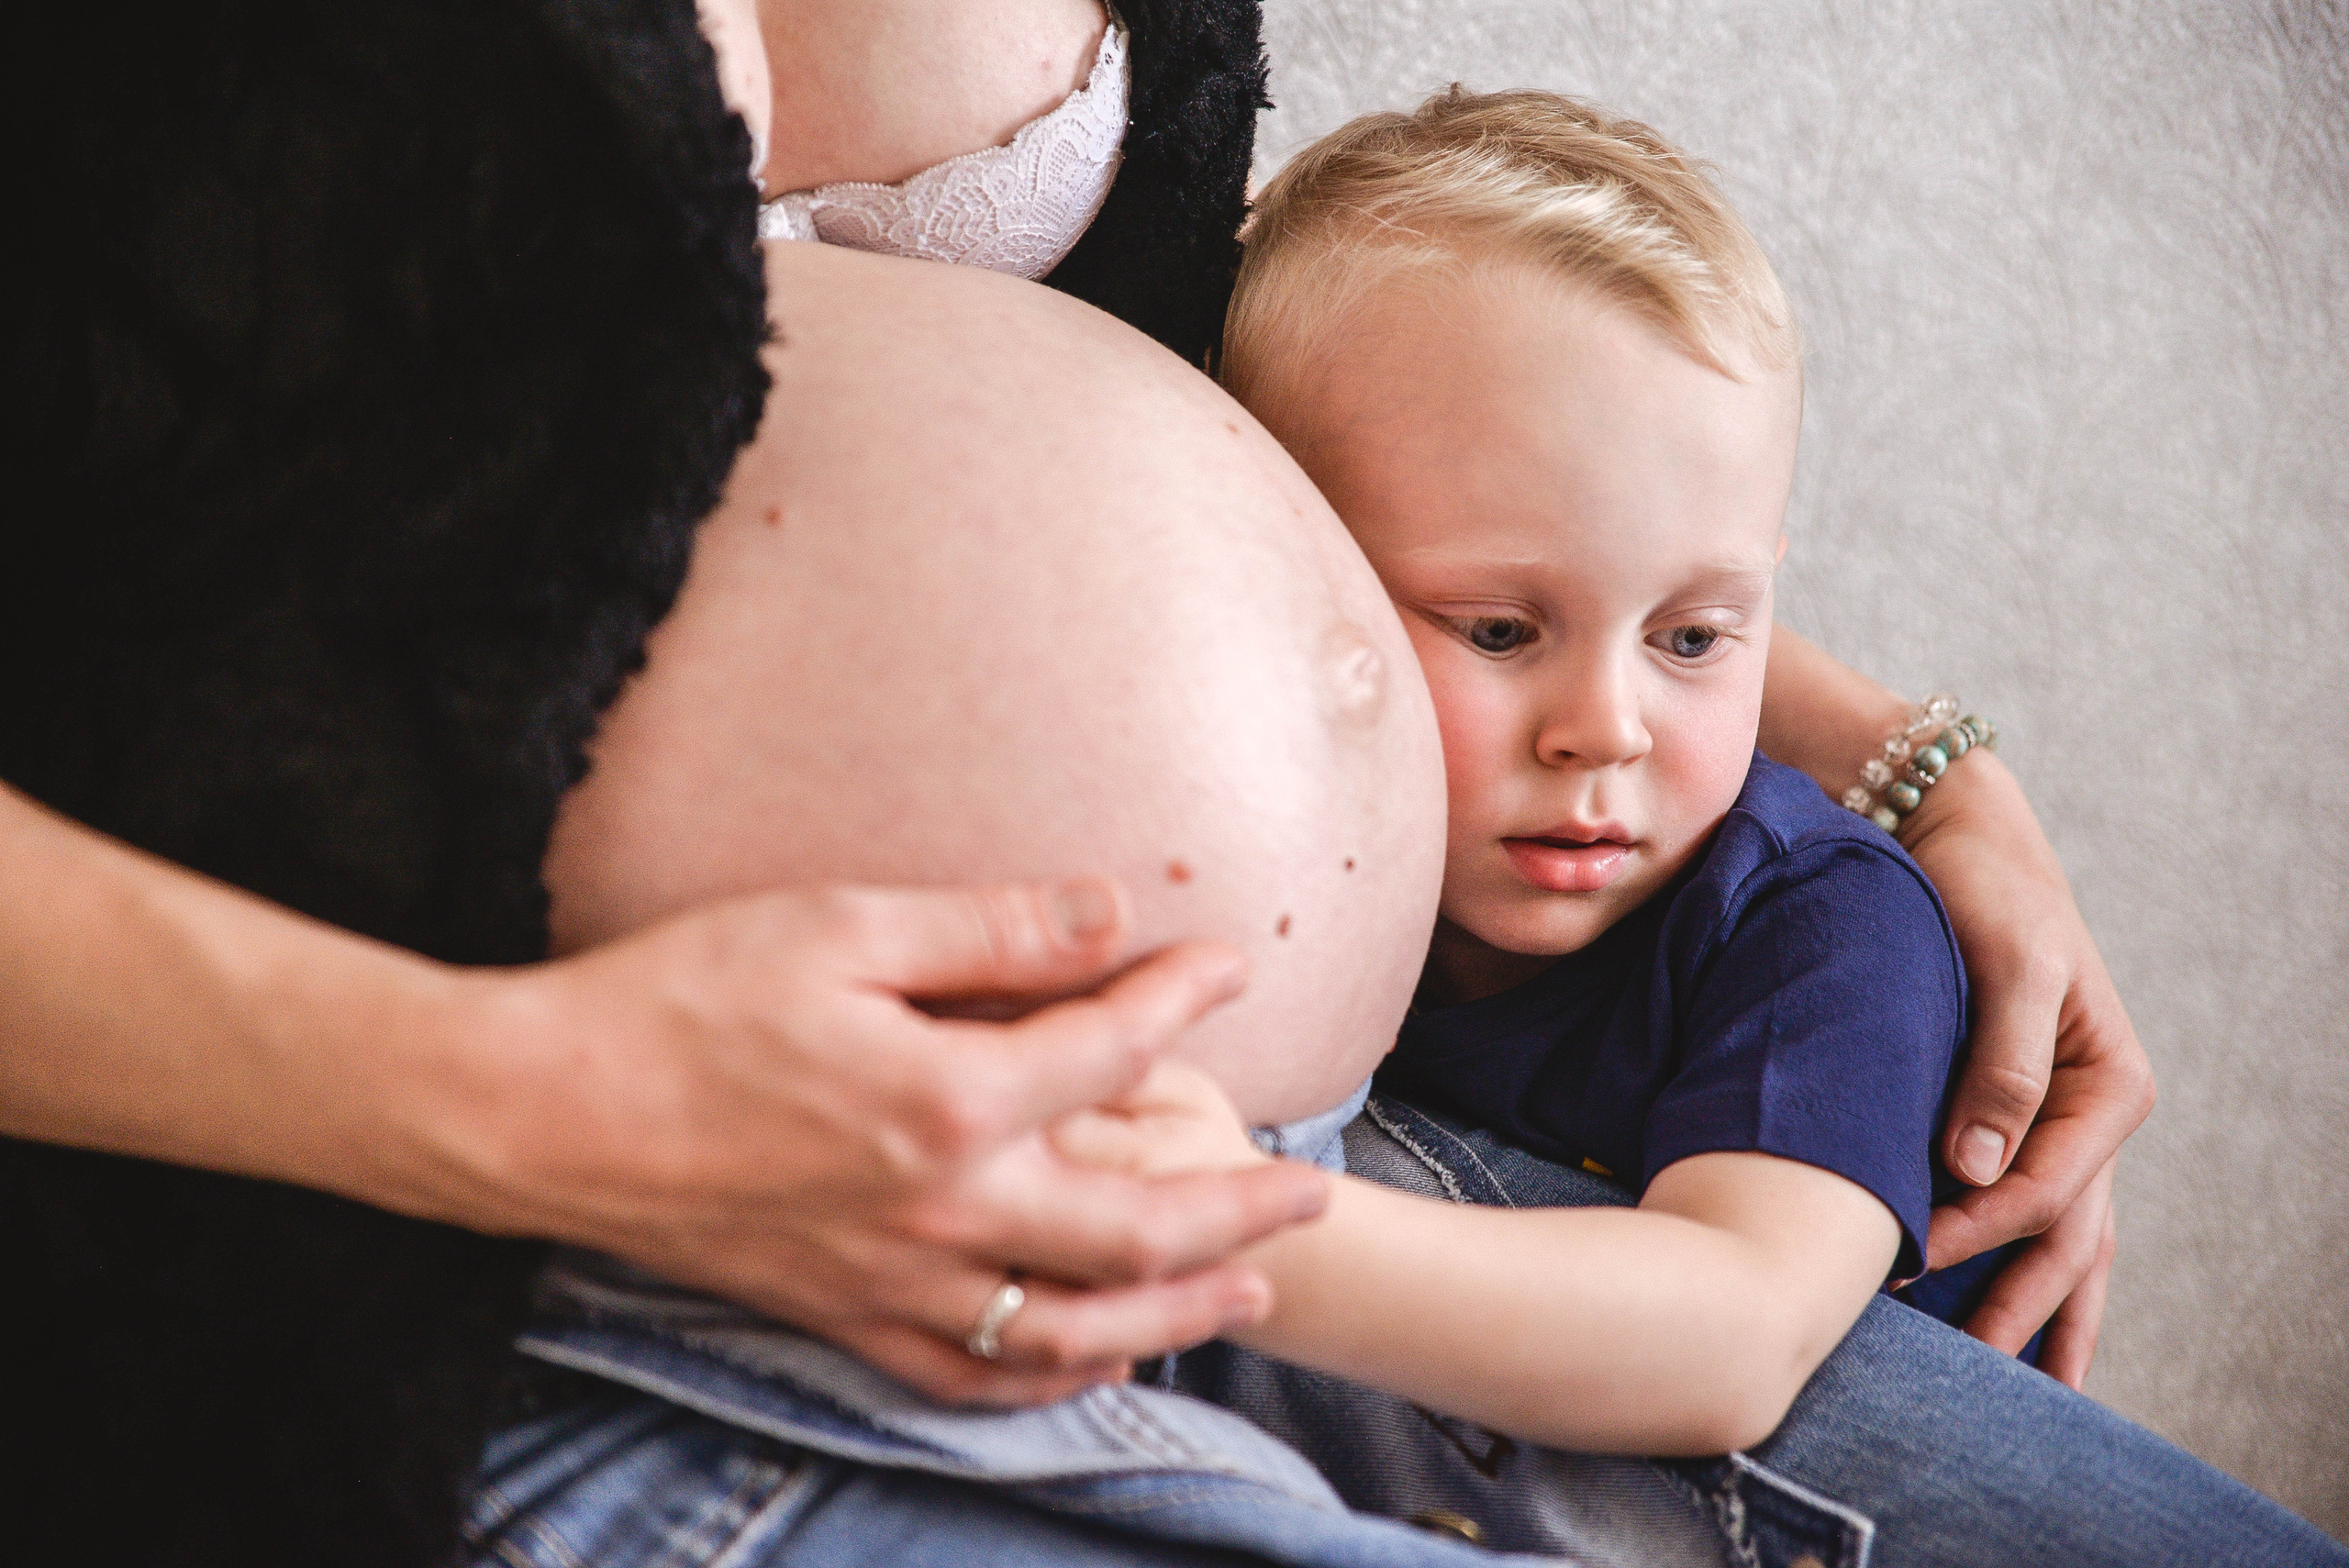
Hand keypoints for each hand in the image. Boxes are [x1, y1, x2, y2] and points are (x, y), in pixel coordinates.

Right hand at [407, 877, 1330, 1405]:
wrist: (538, 1115)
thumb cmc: (678, 1001)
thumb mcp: (837, 926)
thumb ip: (989, 929)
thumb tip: (1110, 911)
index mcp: (948, 1100)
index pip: (1110, 1049)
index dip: (1181, 999)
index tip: (1225, 965)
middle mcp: (940, 1211)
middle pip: (1134, 1230)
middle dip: (1239, 1211)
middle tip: (1315, 1195)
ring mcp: (890, 1281)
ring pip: (1069, 1329)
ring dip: (1172, 1316)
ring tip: (1244, 1297)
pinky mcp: (837, 1317)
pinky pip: (965, 1377)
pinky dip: (1044, 1377)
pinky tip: (1088, 1360)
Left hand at [1904, 753, 2153, 1386]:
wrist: (1958, 837)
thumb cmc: (1985, 889)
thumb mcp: (2009, 961)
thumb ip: (2005, 1061)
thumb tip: (1977, 1166)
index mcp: (2108, 1087)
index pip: (2044, 1190)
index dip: (1975, 1235)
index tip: (1902, 1262)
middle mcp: (2094, 1117)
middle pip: (2067, 1242)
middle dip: (2026, 1316)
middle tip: (1974, 1383)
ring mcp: (2060, 1124)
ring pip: (2058, 1242)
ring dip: (2032, 1313)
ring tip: (2005, 1386)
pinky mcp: (2014, 1116)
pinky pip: (2023, 1210)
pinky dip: (2007, 1264)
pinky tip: (1979, 1312)